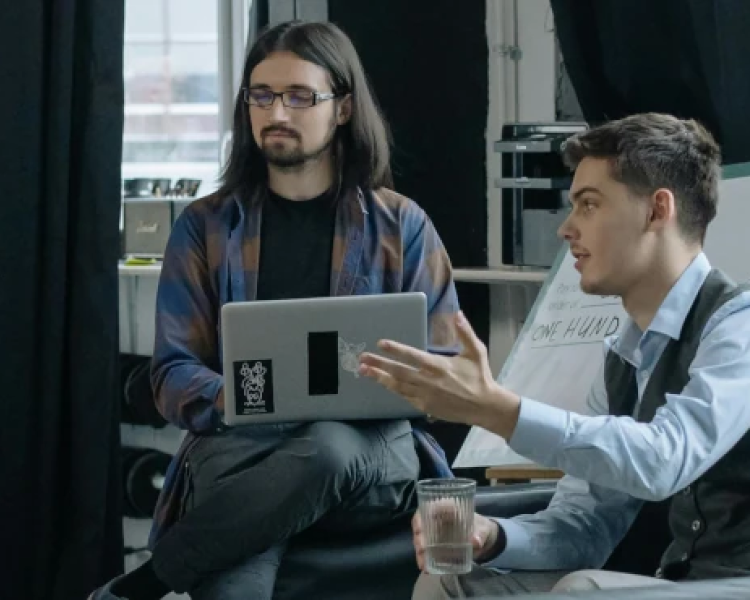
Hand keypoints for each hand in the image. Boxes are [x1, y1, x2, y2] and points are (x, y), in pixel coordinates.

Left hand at [359, 311, 520, 438]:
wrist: (485, 406)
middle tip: (362, 359)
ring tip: (364, 371)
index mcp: (439, 366)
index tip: (381, 343)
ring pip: (397, 386)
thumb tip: (457, 314)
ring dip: (380, 378)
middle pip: (399, 372)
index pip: (413, 356)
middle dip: (378, 365)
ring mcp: (425, 396)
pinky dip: (392, 389)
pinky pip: (404, 396)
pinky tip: (382, 382)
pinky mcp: (425, 406)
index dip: (396, 350)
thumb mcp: (476, 351)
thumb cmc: (480, 377)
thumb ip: (465, 332)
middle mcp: (429, 381)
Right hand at [412, 509, 499, 570]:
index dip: (422, 516)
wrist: (481, 538)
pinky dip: (425, 560)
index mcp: (447, 508)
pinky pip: (427, 552)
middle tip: (422, 548)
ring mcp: (434, 533)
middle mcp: (437, 519)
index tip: (420, 527)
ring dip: (420, 551)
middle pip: (421, 524)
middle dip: (419, 536)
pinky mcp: (435, 546)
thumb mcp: (483, 529)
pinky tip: (426, 569)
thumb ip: (481, 534)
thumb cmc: (480, 527)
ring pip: (421, 539)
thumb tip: (475, 541)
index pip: (430, 507)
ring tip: (423, 564)